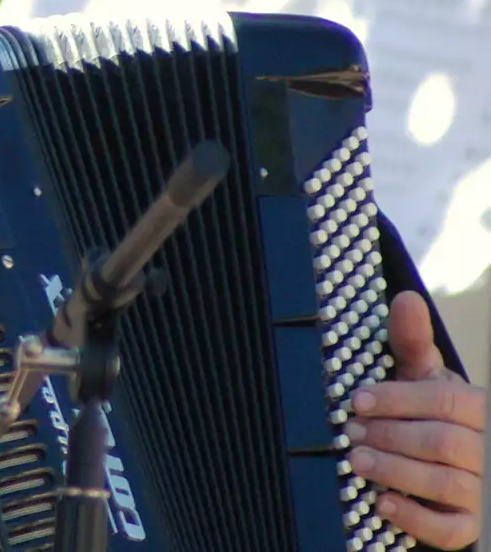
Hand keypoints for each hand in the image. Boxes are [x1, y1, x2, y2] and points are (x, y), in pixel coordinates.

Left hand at [345, 290, 484, 548]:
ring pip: (446, 484)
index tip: (357, 401)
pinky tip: (381, 502)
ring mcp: (484, 492)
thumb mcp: (424, 376)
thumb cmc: (434, 413)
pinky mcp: (472, 525)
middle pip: (442, 443)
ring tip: (356, 460)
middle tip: (350, 433)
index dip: (399, 400)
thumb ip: (412, 342)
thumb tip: (406, 298)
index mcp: (481, 409)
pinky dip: (414, 517)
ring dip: (395, 471)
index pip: (447, 401)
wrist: (450, 460)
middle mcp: (488, 450)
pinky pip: (450, 530)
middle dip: (390, 436)